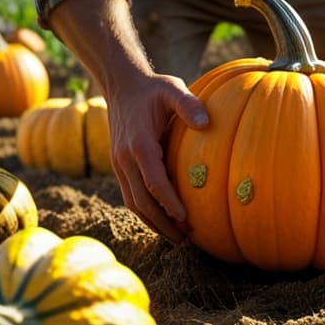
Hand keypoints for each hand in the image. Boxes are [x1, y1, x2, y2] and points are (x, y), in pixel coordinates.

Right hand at [45, 0, 209, 240]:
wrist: (121, 85)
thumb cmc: (152, 88)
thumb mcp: (172, 88)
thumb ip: (188, 104)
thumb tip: (206, 123)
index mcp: (139, 144)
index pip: (154, 182)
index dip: (170, 203)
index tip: (186, 219)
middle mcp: (124, 158)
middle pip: (141, 201)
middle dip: (162, 223)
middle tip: (185, 239)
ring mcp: (118, 163)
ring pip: (132, 202)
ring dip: (152, 222)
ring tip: (175, 237)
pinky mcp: (118, 165)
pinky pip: (130, 194)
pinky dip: (144, 211)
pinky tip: (162, 219)